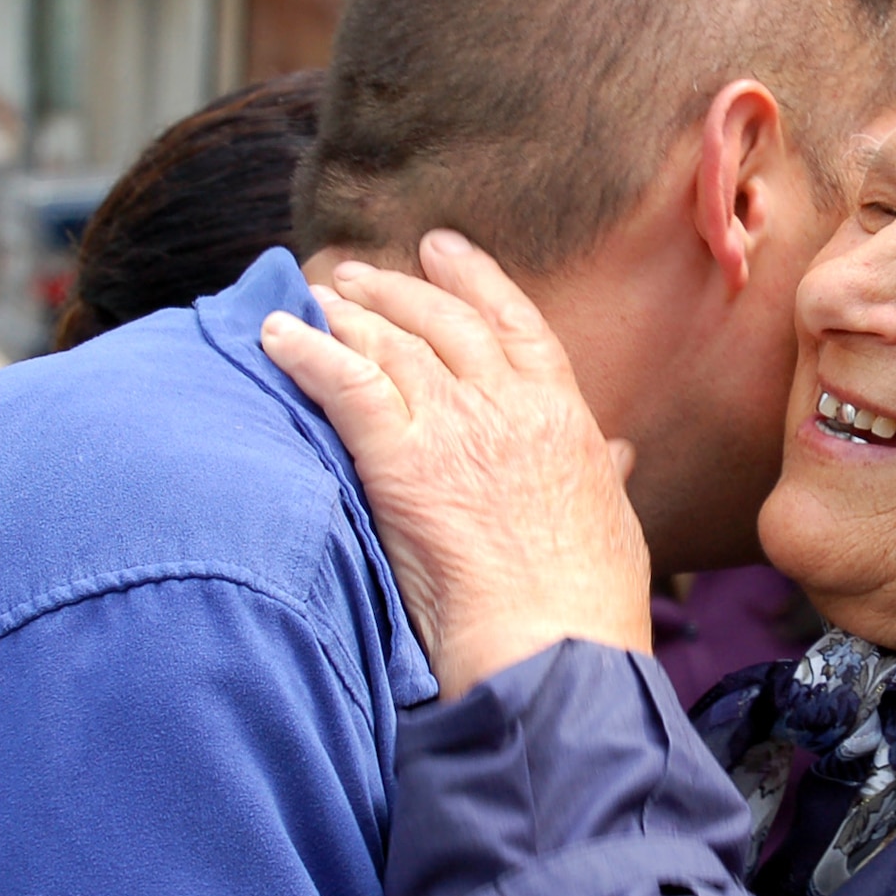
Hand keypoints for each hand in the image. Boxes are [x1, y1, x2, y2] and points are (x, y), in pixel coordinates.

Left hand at [262, 231, 651, 699]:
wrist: (553, 644)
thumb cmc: (588, 603)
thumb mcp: (617, 522)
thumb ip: (607, 475)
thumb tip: (617, 452)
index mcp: (564, 416)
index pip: (515, 324)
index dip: (476, 280)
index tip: (445, 251)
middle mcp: (509, 406)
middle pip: (444, 322)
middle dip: (398, 288)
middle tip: (360, 271)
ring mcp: (454, 428)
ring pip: (392, 344)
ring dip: (349, 314)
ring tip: (316, 295)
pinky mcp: (401, 461)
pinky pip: (345, 382)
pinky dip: (307, 351)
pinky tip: (277, 335)